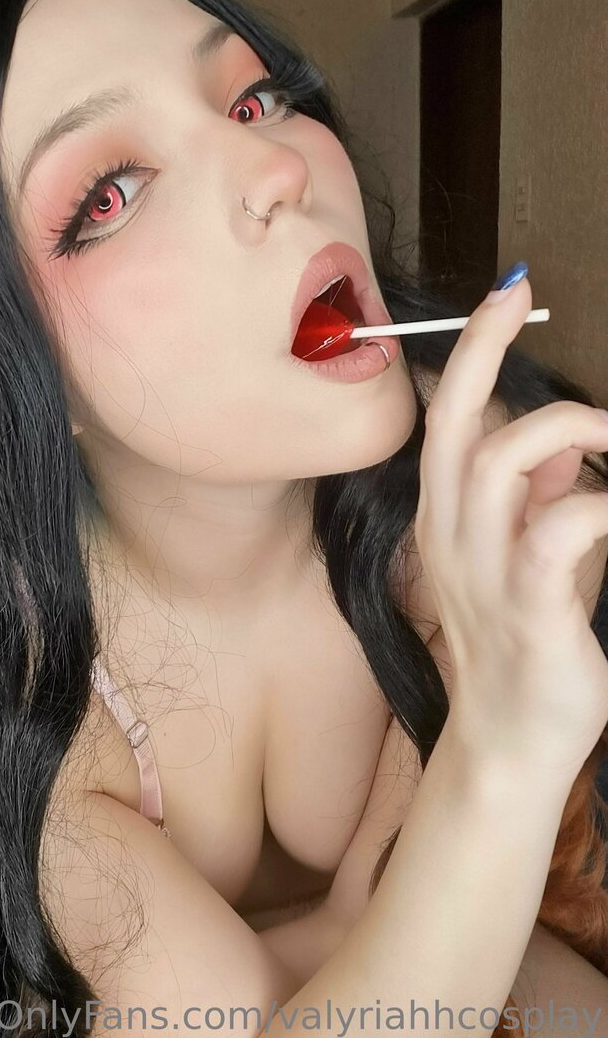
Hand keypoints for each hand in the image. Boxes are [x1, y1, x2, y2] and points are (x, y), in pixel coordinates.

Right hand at [415, 274, 607, 781]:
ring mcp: (482, 572)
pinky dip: (600, 505)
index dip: (469, 353)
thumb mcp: (517, 562)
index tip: (501, 295)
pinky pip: (560, 530)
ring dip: (566, 429)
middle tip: (514, 296)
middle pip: (456, 426)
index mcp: (445, 522)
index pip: (447, 423)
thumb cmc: (520, 647)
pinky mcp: (526, 606)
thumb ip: (535, 503)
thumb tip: (562, 453)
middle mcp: (450, 538)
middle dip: (480, 352)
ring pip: (503, 463)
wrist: (509, 742)